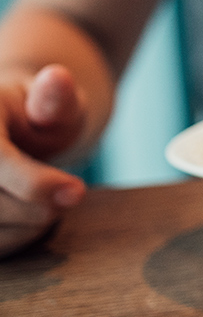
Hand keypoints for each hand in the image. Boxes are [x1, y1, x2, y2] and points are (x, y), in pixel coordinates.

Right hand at [0, 64, 87, 256]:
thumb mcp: (51, 101)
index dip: (34, 184)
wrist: (10, 131)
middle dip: (39, 205)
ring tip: (46, 198)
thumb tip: (58, 78)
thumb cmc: (35, 116)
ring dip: (30, 224)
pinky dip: (18, 238)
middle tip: (69, 191)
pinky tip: (28, 216)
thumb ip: (55, 99)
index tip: (78, 191)